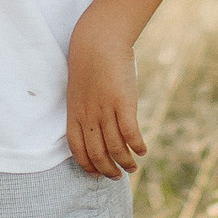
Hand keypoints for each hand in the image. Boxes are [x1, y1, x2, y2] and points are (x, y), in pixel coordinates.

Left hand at [65, 7, 146, 178]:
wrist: (98, 41)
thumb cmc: (89, 64)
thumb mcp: (80, 90)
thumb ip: (86, 109)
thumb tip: (97, 127)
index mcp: (75, 113)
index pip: (77, 149)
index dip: (87, 165)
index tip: (96, 174)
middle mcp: (89, 115)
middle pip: (97, 153)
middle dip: (107, 170)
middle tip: (117, 176)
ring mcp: (106, 110)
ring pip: (115, 148)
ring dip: (125, 162)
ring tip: (132, 167)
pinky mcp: (123, 103)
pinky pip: (130, 133)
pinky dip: (137, 146)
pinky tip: (142, 150)